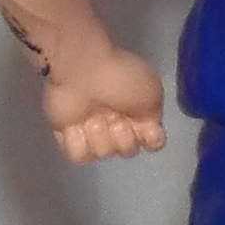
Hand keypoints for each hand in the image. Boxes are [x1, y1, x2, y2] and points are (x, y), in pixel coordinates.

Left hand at [41, 47, 166, 162]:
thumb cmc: (120, 77)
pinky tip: (77, 124)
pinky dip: (79, 142)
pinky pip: (79, 156)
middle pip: (128, 151)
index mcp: (139, 113)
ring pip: (104, 154)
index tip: (144, 126)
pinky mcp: (69, 135)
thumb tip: (148, 133)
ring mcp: (92, 130)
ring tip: (92, 115)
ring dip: (99, 135)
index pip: (153, 143)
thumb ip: (155, 117)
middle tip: (113, 116)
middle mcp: (117, 124)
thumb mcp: (152, 91)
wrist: (82, 68)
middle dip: (122, 136)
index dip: (150, 139)